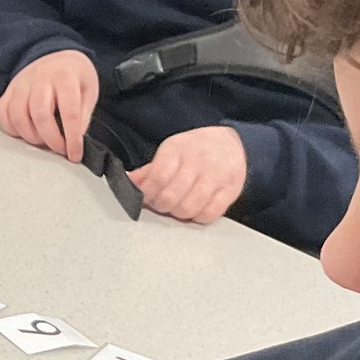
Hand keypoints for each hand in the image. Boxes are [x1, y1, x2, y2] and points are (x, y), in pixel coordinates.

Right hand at [0, 49, 99, 161]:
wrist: (58, 58)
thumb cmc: (74, 77)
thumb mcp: (88, 92)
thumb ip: (82, 116)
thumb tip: (74, 140)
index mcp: (65, 77)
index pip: (69, 113)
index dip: (72, 138)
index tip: (74, 154)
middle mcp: (40, 78)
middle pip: (40, 115)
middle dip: (50, 139)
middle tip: (59, 148)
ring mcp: (21, 84)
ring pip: (18, 116)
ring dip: (30, 136)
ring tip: (43, 140)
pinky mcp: (9, 90)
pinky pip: (3, 113)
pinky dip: (12, 129)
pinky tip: (25, 132)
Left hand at [129, 126, 249, 223]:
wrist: (230, 142)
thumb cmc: (195, 150)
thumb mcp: (170, 152)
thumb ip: (148, 171)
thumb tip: (128, 183)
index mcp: (178, 149)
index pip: (157, 178)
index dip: (147, 194)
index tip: (146, 198)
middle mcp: (198, 161)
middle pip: (171, 196)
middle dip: (161, 206)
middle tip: (162, 203)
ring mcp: (216, 176)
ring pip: (189, 208)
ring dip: (178, 214)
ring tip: (178, 206)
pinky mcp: (230, 190)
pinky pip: (210, 214)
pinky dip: (198, 217)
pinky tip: (195, 209)